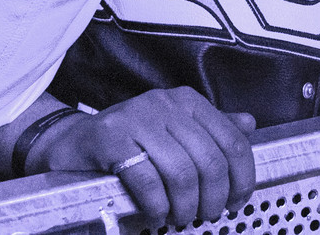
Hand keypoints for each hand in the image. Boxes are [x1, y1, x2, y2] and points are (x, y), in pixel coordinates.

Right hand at [33, 87, 257, 227]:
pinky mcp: (111, 138)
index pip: (232, 141)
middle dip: (213, 198)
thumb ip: (211, 129)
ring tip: (181, 218)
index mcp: (188, 101)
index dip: (241, 178)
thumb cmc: (129, 142)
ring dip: (186, 206)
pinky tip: (155, 215)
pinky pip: (147, 180)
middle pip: (210, 160)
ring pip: (182, 172)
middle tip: (206, 215)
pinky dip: (157, 206)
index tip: (236, 201)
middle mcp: (166, 104)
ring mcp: (137, 118)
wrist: (71, 143)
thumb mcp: (173, 130)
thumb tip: (248, 125)